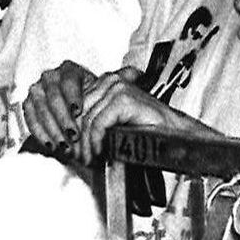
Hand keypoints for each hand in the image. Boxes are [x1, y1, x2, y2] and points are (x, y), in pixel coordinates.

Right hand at [18, 60, 102, 151]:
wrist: (79, 111)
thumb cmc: (94, 102)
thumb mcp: (102, 96)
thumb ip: (106, 95)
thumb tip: (121, 89)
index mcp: (69, 70)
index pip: (69, 82)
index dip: (73, 97)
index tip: (78, 112)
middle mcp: (50, 77)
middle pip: (54, 98)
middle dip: (64, 119)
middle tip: (74, 136)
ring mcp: (37, 90)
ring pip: (42, 110)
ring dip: (54, 130)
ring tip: (65, 146)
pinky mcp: (28, 105)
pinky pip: (31, 119)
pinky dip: (41, 134)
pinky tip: (52, 146)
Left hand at [75, 71, 198, 158]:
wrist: (173, 135)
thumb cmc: (144, 131)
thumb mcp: (112, 123)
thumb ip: (92, 120)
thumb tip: (66, 135)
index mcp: (105, 82)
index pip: (74, 104)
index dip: (70, 129)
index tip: (72, 149)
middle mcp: (110, 81)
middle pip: (78, 112)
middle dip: (76, 139)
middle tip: (78, 158)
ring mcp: (118, 88)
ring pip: (87, 119)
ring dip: (85, 144)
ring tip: (89, 159)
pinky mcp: (125, 100)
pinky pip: (99, 123)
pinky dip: (96, 141)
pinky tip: (100, 152)